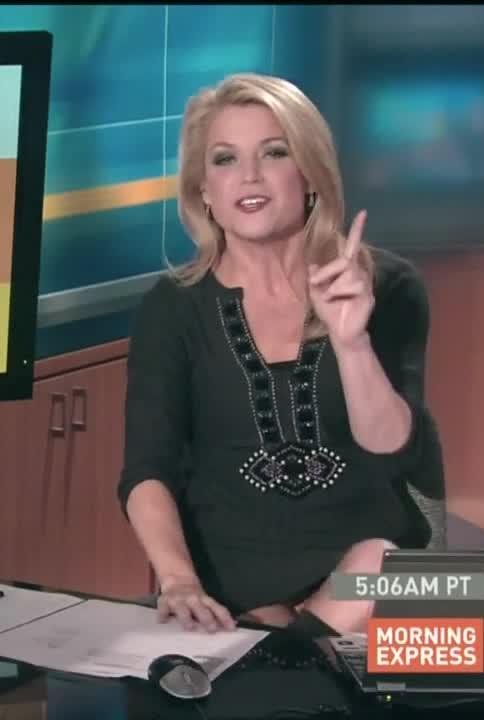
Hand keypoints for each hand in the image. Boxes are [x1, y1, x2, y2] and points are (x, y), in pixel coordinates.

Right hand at [157, 576, 235, 632]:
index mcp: (204, 600)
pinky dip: (163, 614)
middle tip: (212, 629)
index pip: (217, 608)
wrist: (177, 579)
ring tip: (189, 626)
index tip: (231, 628)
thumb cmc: (193, 597)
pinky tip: (163, 620)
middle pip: (200, 608)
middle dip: (206, 618)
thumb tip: (231, 627)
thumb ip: (215, 614)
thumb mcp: (205, 602)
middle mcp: (192, 599)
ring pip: (182, 608)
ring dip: (186, 617)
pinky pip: (163, 608)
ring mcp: (178, 600)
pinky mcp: (164, 601)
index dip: (225, 618)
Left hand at [308, 210, 373, 351]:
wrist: (340, 332)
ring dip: (333, 286)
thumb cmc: (330, 311)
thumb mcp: (316, 293)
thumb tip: (313, 265)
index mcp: (347, 270)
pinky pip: (352, 285)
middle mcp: (359, 273)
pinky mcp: (367, 294)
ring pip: (347, 272)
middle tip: (315, 285)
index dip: (357, 230)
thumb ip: (316, 277)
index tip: (362, 213)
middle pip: (345, 260)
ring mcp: (365, 283)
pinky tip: (340, 302)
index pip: (352, 247)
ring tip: (331, 298)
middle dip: (327, 272)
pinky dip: (339, 293)